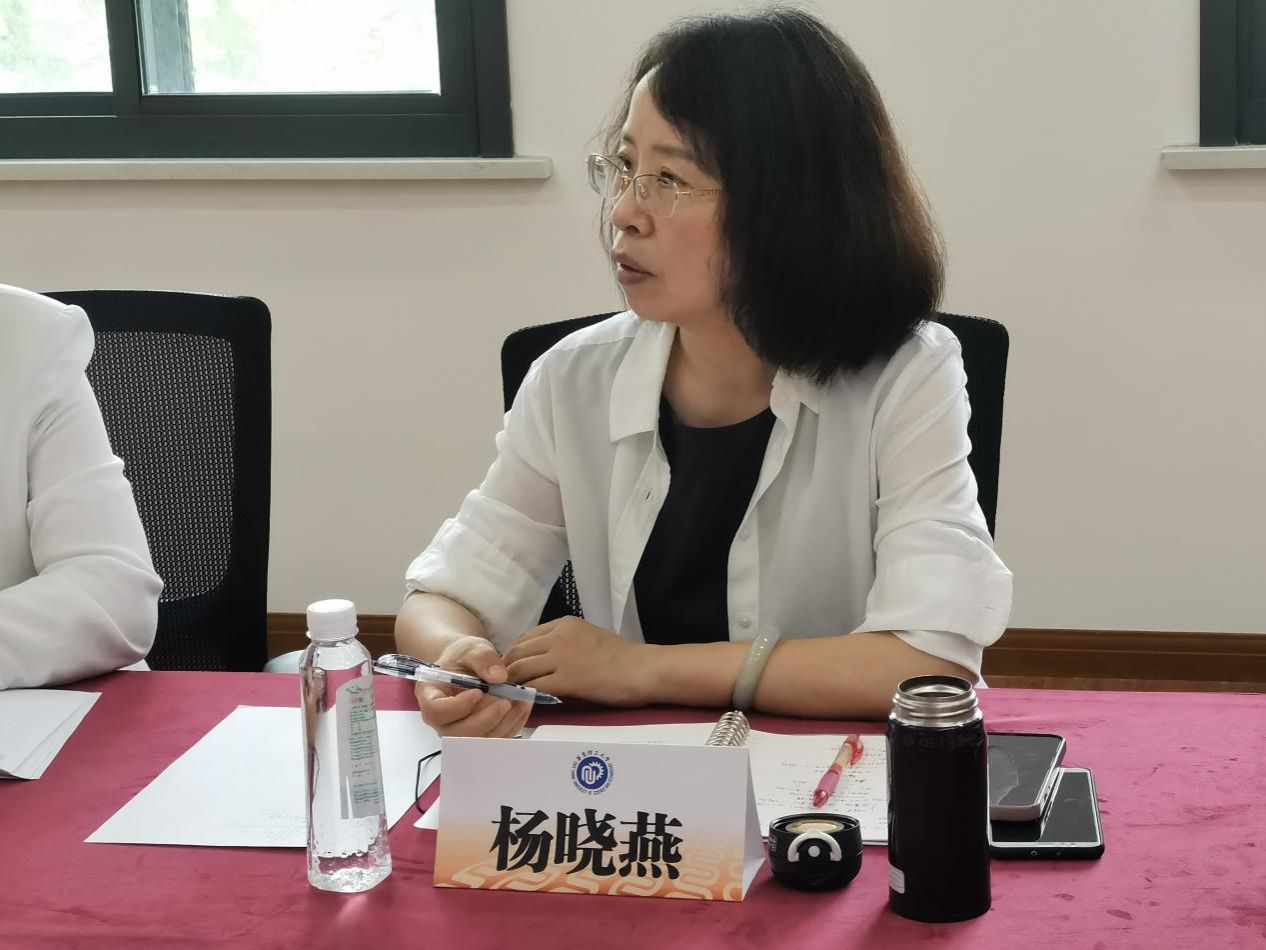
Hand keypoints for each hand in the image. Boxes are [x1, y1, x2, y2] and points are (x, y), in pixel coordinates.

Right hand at [414, 636, 531, 737]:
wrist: (468, 666)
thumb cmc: (464, 657)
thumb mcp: (472, 648)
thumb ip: (483, 659)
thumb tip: (499, 676)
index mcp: (430, 696)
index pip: (437, 711)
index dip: (458, 707)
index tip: (479, 692)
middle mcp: (441, 720)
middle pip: (459, 733)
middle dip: (486, 719)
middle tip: (506, 700)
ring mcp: (459, 731)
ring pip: (479, 741)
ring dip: (503, 724)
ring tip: (520, 701)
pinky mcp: (479, 735)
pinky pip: (495, 739)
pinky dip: (512, 725)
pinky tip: (522, 707)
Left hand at [503, 618, 649, 705]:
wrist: (643, 669)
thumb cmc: (623, 657)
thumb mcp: (589, 638)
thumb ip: (565, 644)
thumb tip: (544, 660)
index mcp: (564, 624)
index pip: (525, 638)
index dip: (513, 655)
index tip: (509, 669)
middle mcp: (558, 636)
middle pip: (517, 652)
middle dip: (505, 669)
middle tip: (501, 685)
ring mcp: (561, 657)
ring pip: (520, 669)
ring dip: (510, 684)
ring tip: (506, 696)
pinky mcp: (566, 679)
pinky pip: (534, 687)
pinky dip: (523, 695)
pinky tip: (521, 703)